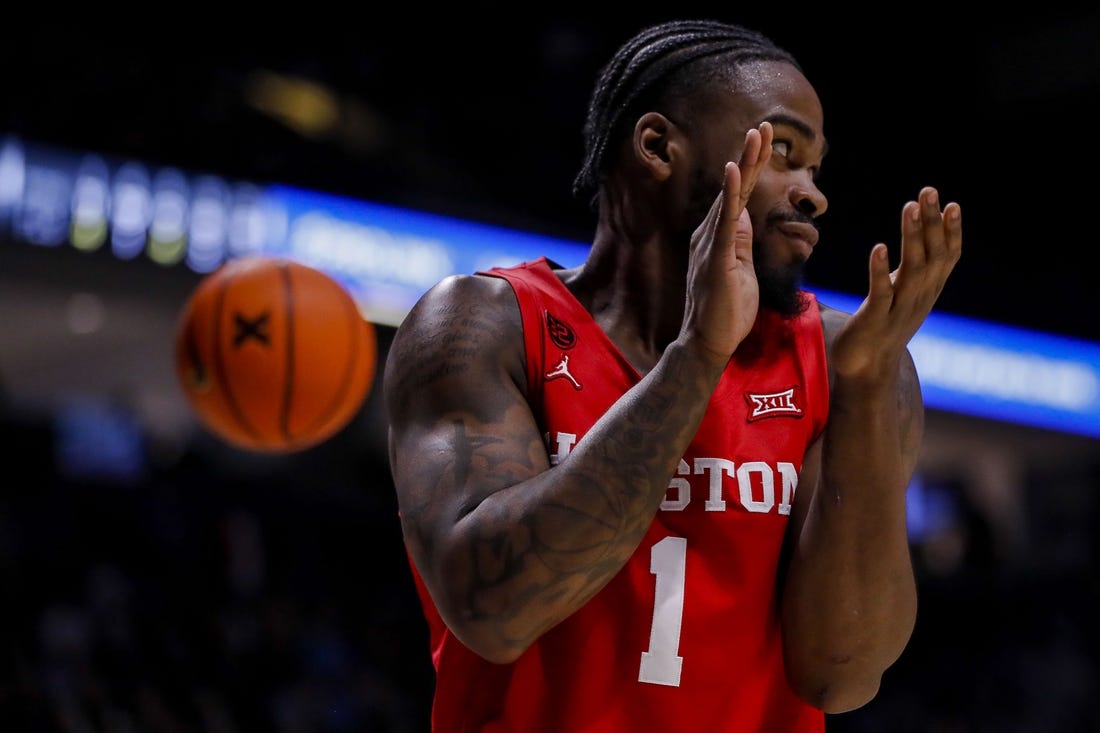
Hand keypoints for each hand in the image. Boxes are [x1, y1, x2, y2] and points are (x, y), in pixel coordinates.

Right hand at [680, 122, 773, 361]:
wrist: (707, 343)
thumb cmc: (726, 313)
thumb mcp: (740, 270)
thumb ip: (739, 242)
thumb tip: (742, 216)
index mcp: (719, 237)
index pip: (738, 196)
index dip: (751, 167)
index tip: (762, 140)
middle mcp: (710, 235)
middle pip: (734, 188)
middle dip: (749, 155)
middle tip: (762, 125)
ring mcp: (711, 244)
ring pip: (730, 197)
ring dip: (743, 164)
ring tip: (755, 135)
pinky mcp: (716, 258)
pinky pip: (724, 221)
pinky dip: (729, 194)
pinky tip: (733, 171)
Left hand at [832, 186, 962, 378]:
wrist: (866, 371)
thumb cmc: (883, 328)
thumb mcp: (905, 296)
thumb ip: (914, 270)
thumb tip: (917, 239)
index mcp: (927, 291)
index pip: (946, 257)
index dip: (951, 232)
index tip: (952, 203)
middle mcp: (919, 298)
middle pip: (932, 255)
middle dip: (932, 223)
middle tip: (929, 191)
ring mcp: (899, 309)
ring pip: (911, 269)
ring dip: (912, 237)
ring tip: (910, 208)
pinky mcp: (875, 320)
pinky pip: (881, 292)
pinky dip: (881, 270)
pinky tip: (879, 248)